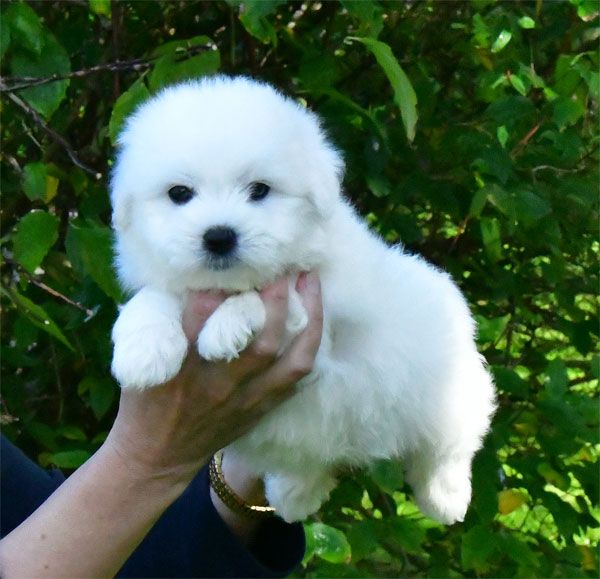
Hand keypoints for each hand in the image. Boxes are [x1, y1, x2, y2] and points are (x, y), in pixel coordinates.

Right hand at [104, 272, 322, 487]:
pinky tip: (315, 322)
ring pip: (288, 360)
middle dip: (275, 301)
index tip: (231, 265)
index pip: (202, 319)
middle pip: (257, 341)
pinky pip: (295, 380)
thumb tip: (192, 280)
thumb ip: (164, 320)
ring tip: (311, 284)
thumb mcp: (141, 358)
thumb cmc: (145, 401)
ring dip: (307, 320)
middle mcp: (217, 383)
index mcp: (181, 366)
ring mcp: (244, 399)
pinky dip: (308, 349)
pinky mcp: (259, 410)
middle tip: (283, 269)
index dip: (219, 288)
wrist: (156, 456)